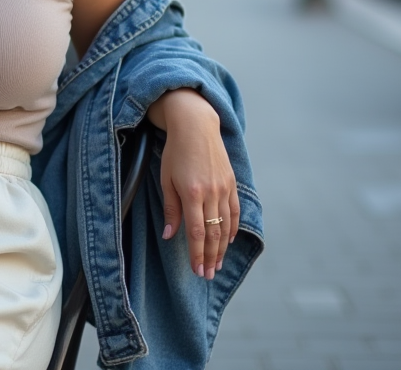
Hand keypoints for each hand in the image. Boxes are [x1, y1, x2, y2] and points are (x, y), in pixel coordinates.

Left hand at [147, 89, 239, 280]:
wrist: (196, 126)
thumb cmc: (175, 152)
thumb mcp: (166, 179)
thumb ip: (170, 208)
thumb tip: (169, 235)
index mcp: (192, 193)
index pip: (196, 232)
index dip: (197, 254)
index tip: (197, 270)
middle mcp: (211, 193)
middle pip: (213, 233)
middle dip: (210, 257)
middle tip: (208, 274)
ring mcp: (224, 188)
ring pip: (225, 225)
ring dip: (221, 247)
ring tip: (217, 264)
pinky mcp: (232, 183)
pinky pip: (234, 211)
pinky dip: (232, 228)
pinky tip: (228, 240)